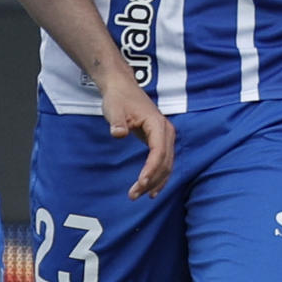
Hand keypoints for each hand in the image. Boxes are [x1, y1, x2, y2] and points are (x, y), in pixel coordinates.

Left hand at [102, 79, 174, 198]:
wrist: (122, 86)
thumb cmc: (118, 97)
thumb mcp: (114, 108)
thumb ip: (117, 122)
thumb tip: (118, 133)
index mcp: (157, 124)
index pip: (158, 152)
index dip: (151, 169)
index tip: (141, 183)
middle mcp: (166, 131)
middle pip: (165, 161)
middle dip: (152, 180)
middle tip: (135, 195)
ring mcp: (165, 136)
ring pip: (167, 164)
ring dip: (156, 181)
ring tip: (141, 195)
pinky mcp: (160, 140)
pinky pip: (164, 161)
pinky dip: (159, 175)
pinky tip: (151, 188)